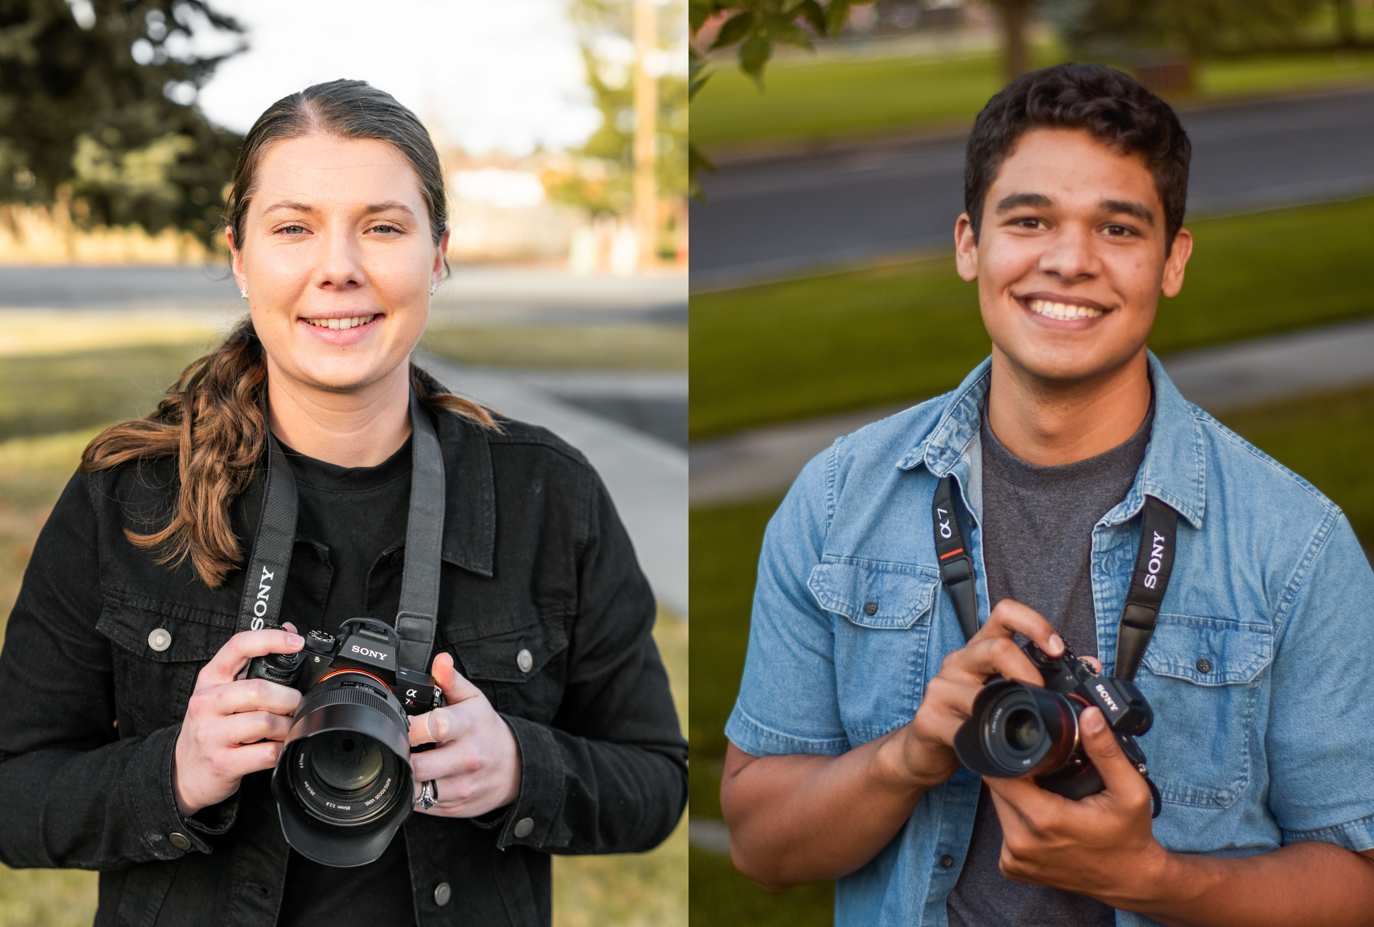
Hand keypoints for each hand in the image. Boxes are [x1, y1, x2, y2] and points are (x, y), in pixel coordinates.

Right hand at [173, 626, 303, 815]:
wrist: (183, 771)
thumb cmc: (211, 725)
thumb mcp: (223, 690)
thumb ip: (253, 664)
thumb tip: (289, 631)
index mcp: (210, 678)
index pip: (238, 646)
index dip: (271, 639)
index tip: (296, 643)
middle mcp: (205, 703)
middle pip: (259, 690)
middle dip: (289, 698)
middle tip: (296, 704)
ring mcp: (210, 734)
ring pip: (265, 722)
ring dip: (288, 725)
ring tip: (287, 727)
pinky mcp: (221, 763)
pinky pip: (266, 753)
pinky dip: (282, 749)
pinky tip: (278, 746)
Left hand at [407, 652, 520, 816]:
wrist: (514, 768)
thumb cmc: (487, 730)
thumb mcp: (473, 700)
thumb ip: (450, 680)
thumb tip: (440, 660)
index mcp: (467, 727)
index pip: (436, 727)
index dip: (410, 727)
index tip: (398, 724)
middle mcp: (466, 759)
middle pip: (420, 766)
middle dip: (400, 758)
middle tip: (393, 749)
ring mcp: (461, 786)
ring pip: (418, 791)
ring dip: (404, 779)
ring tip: (403, 764)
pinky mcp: (454, 807)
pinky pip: (421, 805)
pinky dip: (412, 794)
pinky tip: (416, 779)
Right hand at [900, 599, 1064, 787]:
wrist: (925, 751)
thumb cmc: (971, 718)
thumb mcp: (1006, 693)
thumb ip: (1044, 677)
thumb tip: (1092, 663)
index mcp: (981, 649)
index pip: (1005, 613)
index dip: (1034, 623)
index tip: (1057, 649)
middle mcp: (959, 661)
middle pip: (995, 647)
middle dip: (1027, 672)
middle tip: (1040, 695)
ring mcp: (941, 687)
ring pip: (978, 691)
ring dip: (1006, 713)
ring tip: (1019, 729)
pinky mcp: (929, 718)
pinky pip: (964, 728)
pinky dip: (986, 743)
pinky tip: (995, 752)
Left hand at [985, 706, 1167, 908]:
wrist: (1129, 881)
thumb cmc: (1129, 837)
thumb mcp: (1129, 791)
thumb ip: (1106, 752)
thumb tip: (1089, 715)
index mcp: (1044, 820)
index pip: (1000, 774)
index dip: (1008, 756)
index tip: (1027, 750)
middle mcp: (1021, 842)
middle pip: (997, 790)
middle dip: (1014, 775)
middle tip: (1044, 773)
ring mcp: (1015, 858)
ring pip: (999, 808)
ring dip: (1015, 797)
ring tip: (1045, 794)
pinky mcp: (1012, 868)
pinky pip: (1003, 831)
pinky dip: (1016, 820)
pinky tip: (1040, 818)